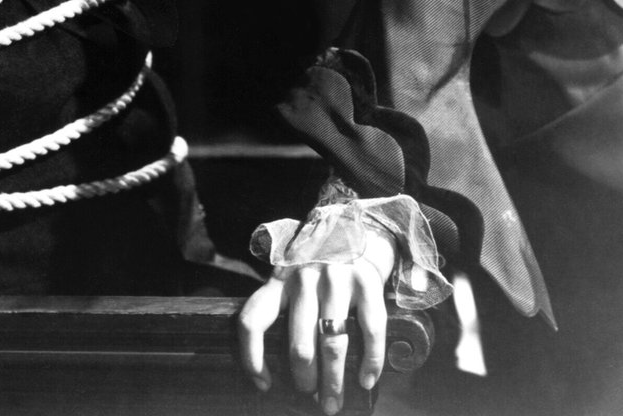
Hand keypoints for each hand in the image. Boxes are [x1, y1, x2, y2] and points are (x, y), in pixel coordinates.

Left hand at [236, 232, 394, 413]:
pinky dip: (370, 361)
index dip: (252, 358)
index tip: (263, 384)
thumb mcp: (292, 279)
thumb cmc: (320, 265)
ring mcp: (336, 278)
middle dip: (304, 380)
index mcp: (279, 280)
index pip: (253, 320)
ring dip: (333, 381)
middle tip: (310, 396)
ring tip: (332, 402)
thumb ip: (284, 309)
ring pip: (332, 344)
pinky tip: (366, 380)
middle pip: (298, 344)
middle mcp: (304, 278)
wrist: (358, 225)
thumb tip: (279, 367)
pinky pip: (369, 330)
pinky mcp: (366, 280)